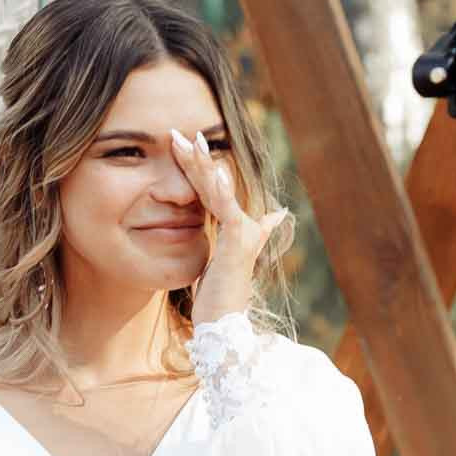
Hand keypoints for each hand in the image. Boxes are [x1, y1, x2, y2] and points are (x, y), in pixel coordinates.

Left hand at [169, 128, 287, 322]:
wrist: (225, 323)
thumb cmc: (219, 297)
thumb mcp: (221, 263)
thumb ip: (242, 238)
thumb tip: (276, 217)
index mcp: (231, 225)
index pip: (209, 189)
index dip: (195, 167)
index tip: (180, 145)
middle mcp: (240, 224)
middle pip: (213, 183)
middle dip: (195, 157)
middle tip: (179, 132)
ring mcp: (241, 232)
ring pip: (218, 191)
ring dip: (203, 164)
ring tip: (191, 140)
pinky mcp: (237, 242)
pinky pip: (227, 210)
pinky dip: (220, 190)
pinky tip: (212, 172)